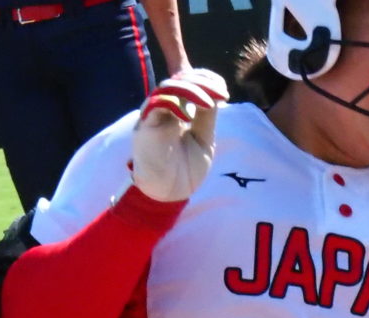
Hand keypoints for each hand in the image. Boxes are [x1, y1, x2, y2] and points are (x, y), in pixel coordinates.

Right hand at [131, 70, 227, 203]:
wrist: (171, 193)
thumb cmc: (186, 168)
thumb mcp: (204, 138)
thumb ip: (207, 115)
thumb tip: (215, 91)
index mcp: (178, 107)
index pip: (185, 77)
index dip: (202, 74)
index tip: (222, 88)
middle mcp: (164, 106)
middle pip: (180, 78)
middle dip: (202, 80)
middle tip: (221, 93)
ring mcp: (154, 114)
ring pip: (169, 87)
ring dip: (192, 90)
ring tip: (209, 103)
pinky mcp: (146, 125)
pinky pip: (157, 104)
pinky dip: (174, 103)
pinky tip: (188, 116)